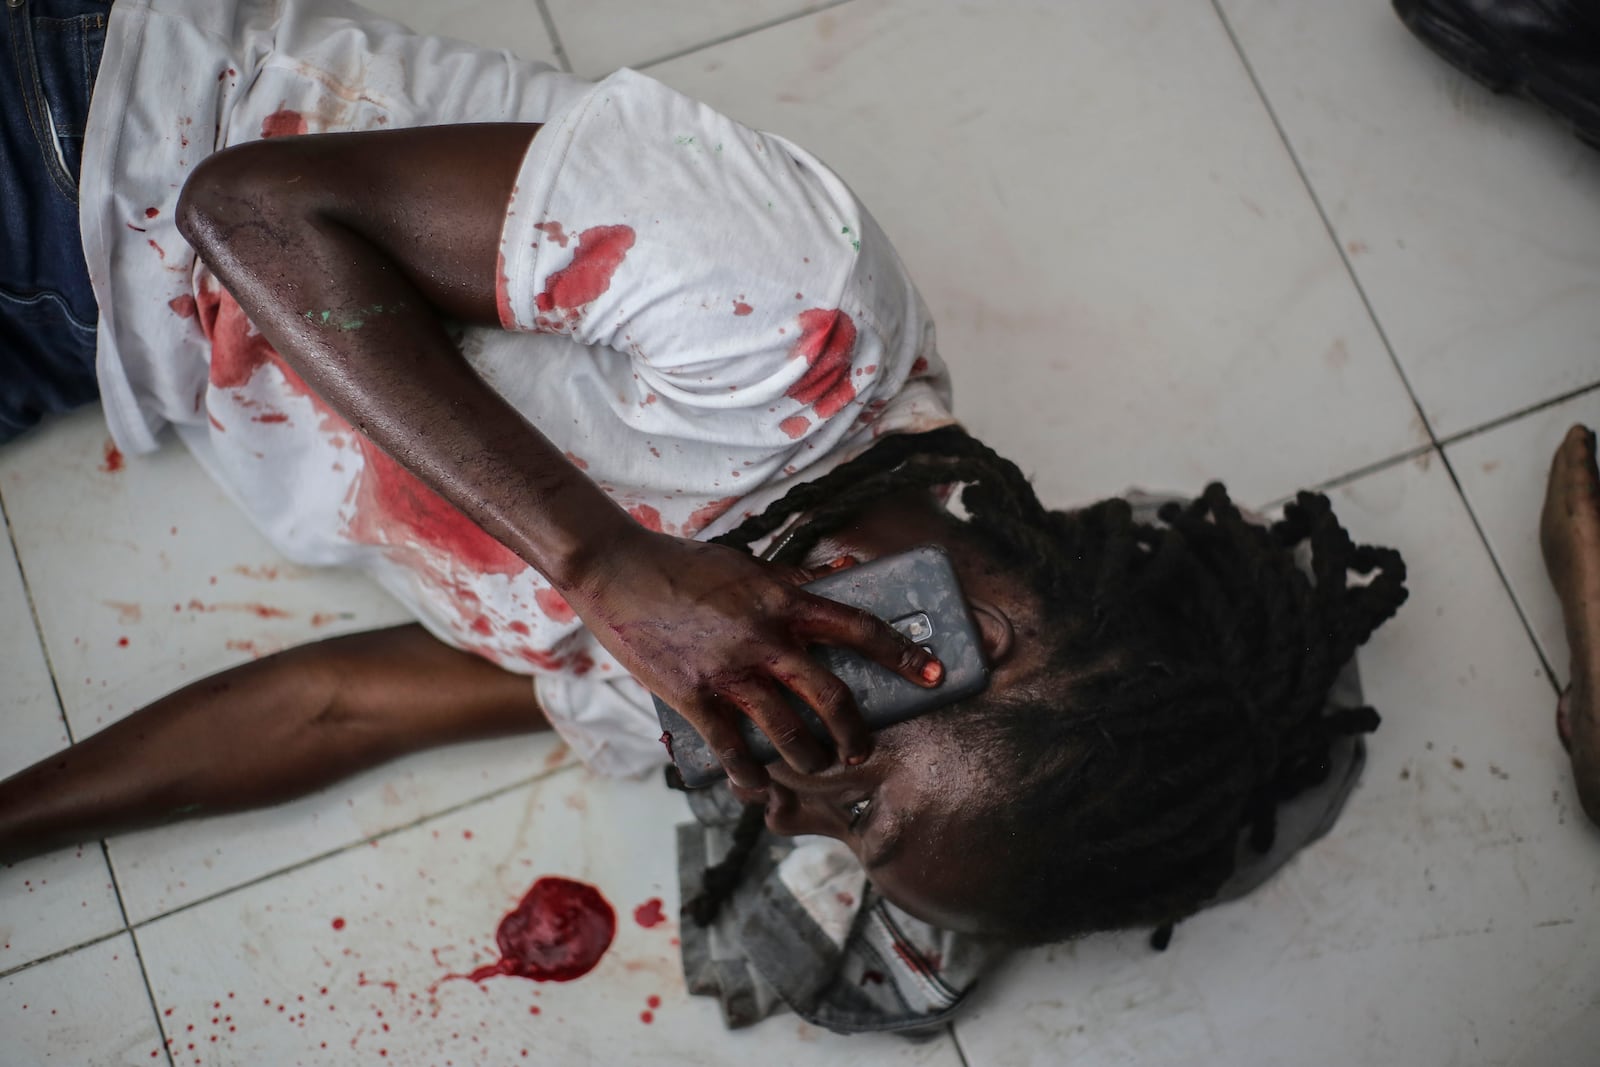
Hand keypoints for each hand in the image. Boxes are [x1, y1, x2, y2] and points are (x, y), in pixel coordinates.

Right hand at [563, 529, 942, 787]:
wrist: (616, 571)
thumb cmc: (686, 564)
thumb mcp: (749, 564)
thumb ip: (797, 577)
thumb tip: (846, 569)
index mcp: (783, 601)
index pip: (857, 627)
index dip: (901, 653)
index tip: (934, 673)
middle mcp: (764, 639)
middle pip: (831, 695)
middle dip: (856, 731)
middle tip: (863, 749)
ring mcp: (729, 672)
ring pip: (789, 731)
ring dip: (811, 759)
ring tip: (818, 766)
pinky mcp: (694, 698)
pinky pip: (734, 749)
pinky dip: (751, 775)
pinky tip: (759, 786)